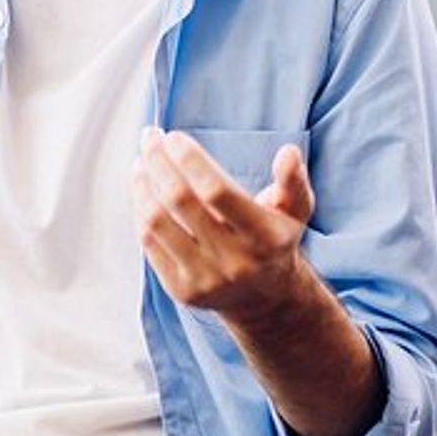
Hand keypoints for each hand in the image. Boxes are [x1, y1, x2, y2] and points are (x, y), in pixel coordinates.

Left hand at [131, 126, 314, 324]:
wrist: (264, 299)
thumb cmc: (274, 240)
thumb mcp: (294, 211)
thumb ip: (292, 182)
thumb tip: (289, 153)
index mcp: (265, 238)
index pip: (216, 190)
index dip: (189, 159)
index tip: (173, 136)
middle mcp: (235, 262)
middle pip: (180, 200)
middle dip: (158, 161)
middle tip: (150, 138)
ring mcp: (206, 279)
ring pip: (156, 220)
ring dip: (143, 184)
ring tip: (142, 162)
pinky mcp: (181, 290)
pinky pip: (148, 242)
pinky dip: (141, 209)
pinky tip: (143, 190)